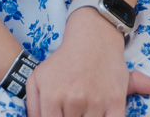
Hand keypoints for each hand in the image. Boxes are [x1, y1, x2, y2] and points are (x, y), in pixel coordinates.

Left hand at [24, 10, 149, 116]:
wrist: (93, 39)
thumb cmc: (63, 61)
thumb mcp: (37, 78)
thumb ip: (33, 106)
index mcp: (52, 96)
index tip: (61, 115)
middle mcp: (73, 100)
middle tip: (73, 109)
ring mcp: (96, 101)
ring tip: (85, 108)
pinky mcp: (116, 101)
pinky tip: (99, 113)